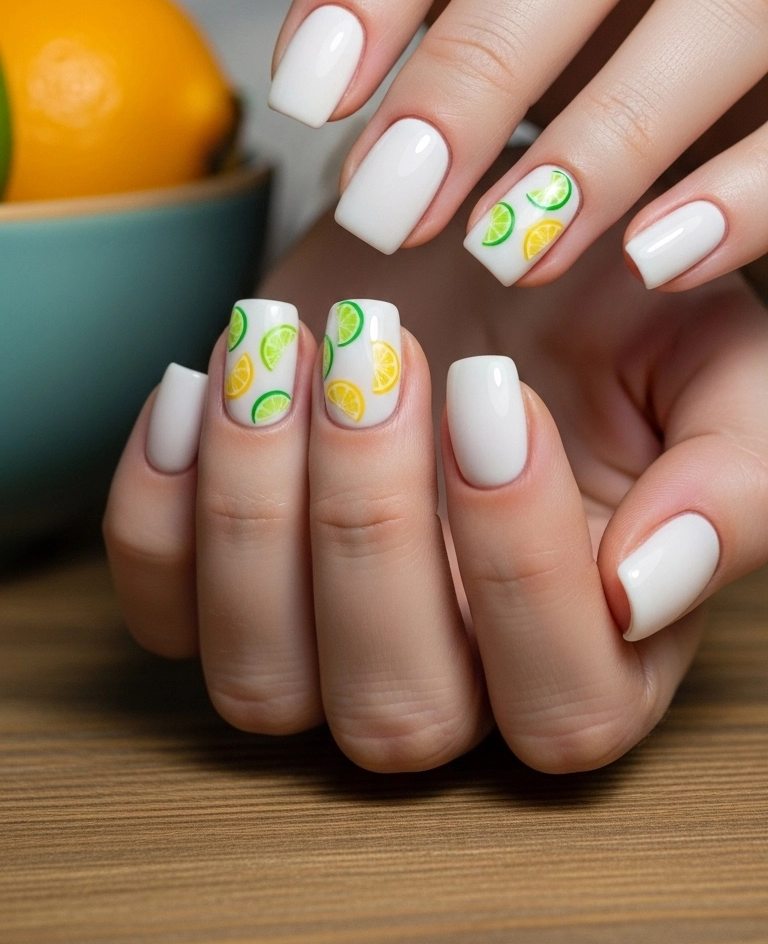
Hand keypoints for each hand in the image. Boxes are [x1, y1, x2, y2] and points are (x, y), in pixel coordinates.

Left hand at [103, 170, 767, 772]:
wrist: (473, 232)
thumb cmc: (600, 302)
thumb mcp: (708, 361)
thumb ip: (729, 475)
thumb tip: (652, 583)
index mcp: (599, 649)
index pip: (564, 701)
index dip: (520, 566)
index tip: (492, 389)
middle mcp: (460, 675)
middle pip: (399, 711)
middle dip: (373, 525)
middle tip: (378, 354)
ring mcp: (325, 640)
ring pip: (265, 681)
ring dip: (256, 510)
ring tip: (279, 350)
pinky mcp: (220, 582)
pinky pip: (161, 605)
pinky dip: (155, 503)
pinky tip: (204, 379)